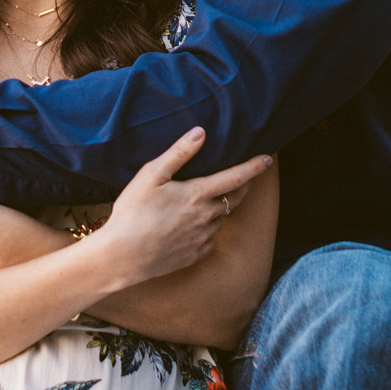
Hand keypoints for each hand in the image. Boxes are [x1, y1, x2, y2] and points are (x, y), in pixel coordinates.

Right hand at [88, 128, 270, 286]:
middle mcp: (206, 217)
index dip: (254, 167)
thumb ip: (178, 153)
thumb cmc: (132, 212)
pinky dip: (205, 231)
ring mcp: (202, 238)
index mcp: (197, 195)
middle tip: (245, 177)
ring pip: (220, 220)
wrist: (122, 257)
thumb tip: (201, 132)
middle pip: (235, 199)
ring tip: (202, 204)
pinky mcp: (195, 255)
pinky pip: (208, 240)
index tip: (268, 159)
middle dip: (243, 186)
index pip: (235, 177)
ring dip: (218, 210)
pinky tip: (189, 228)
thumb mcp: (151, 176)